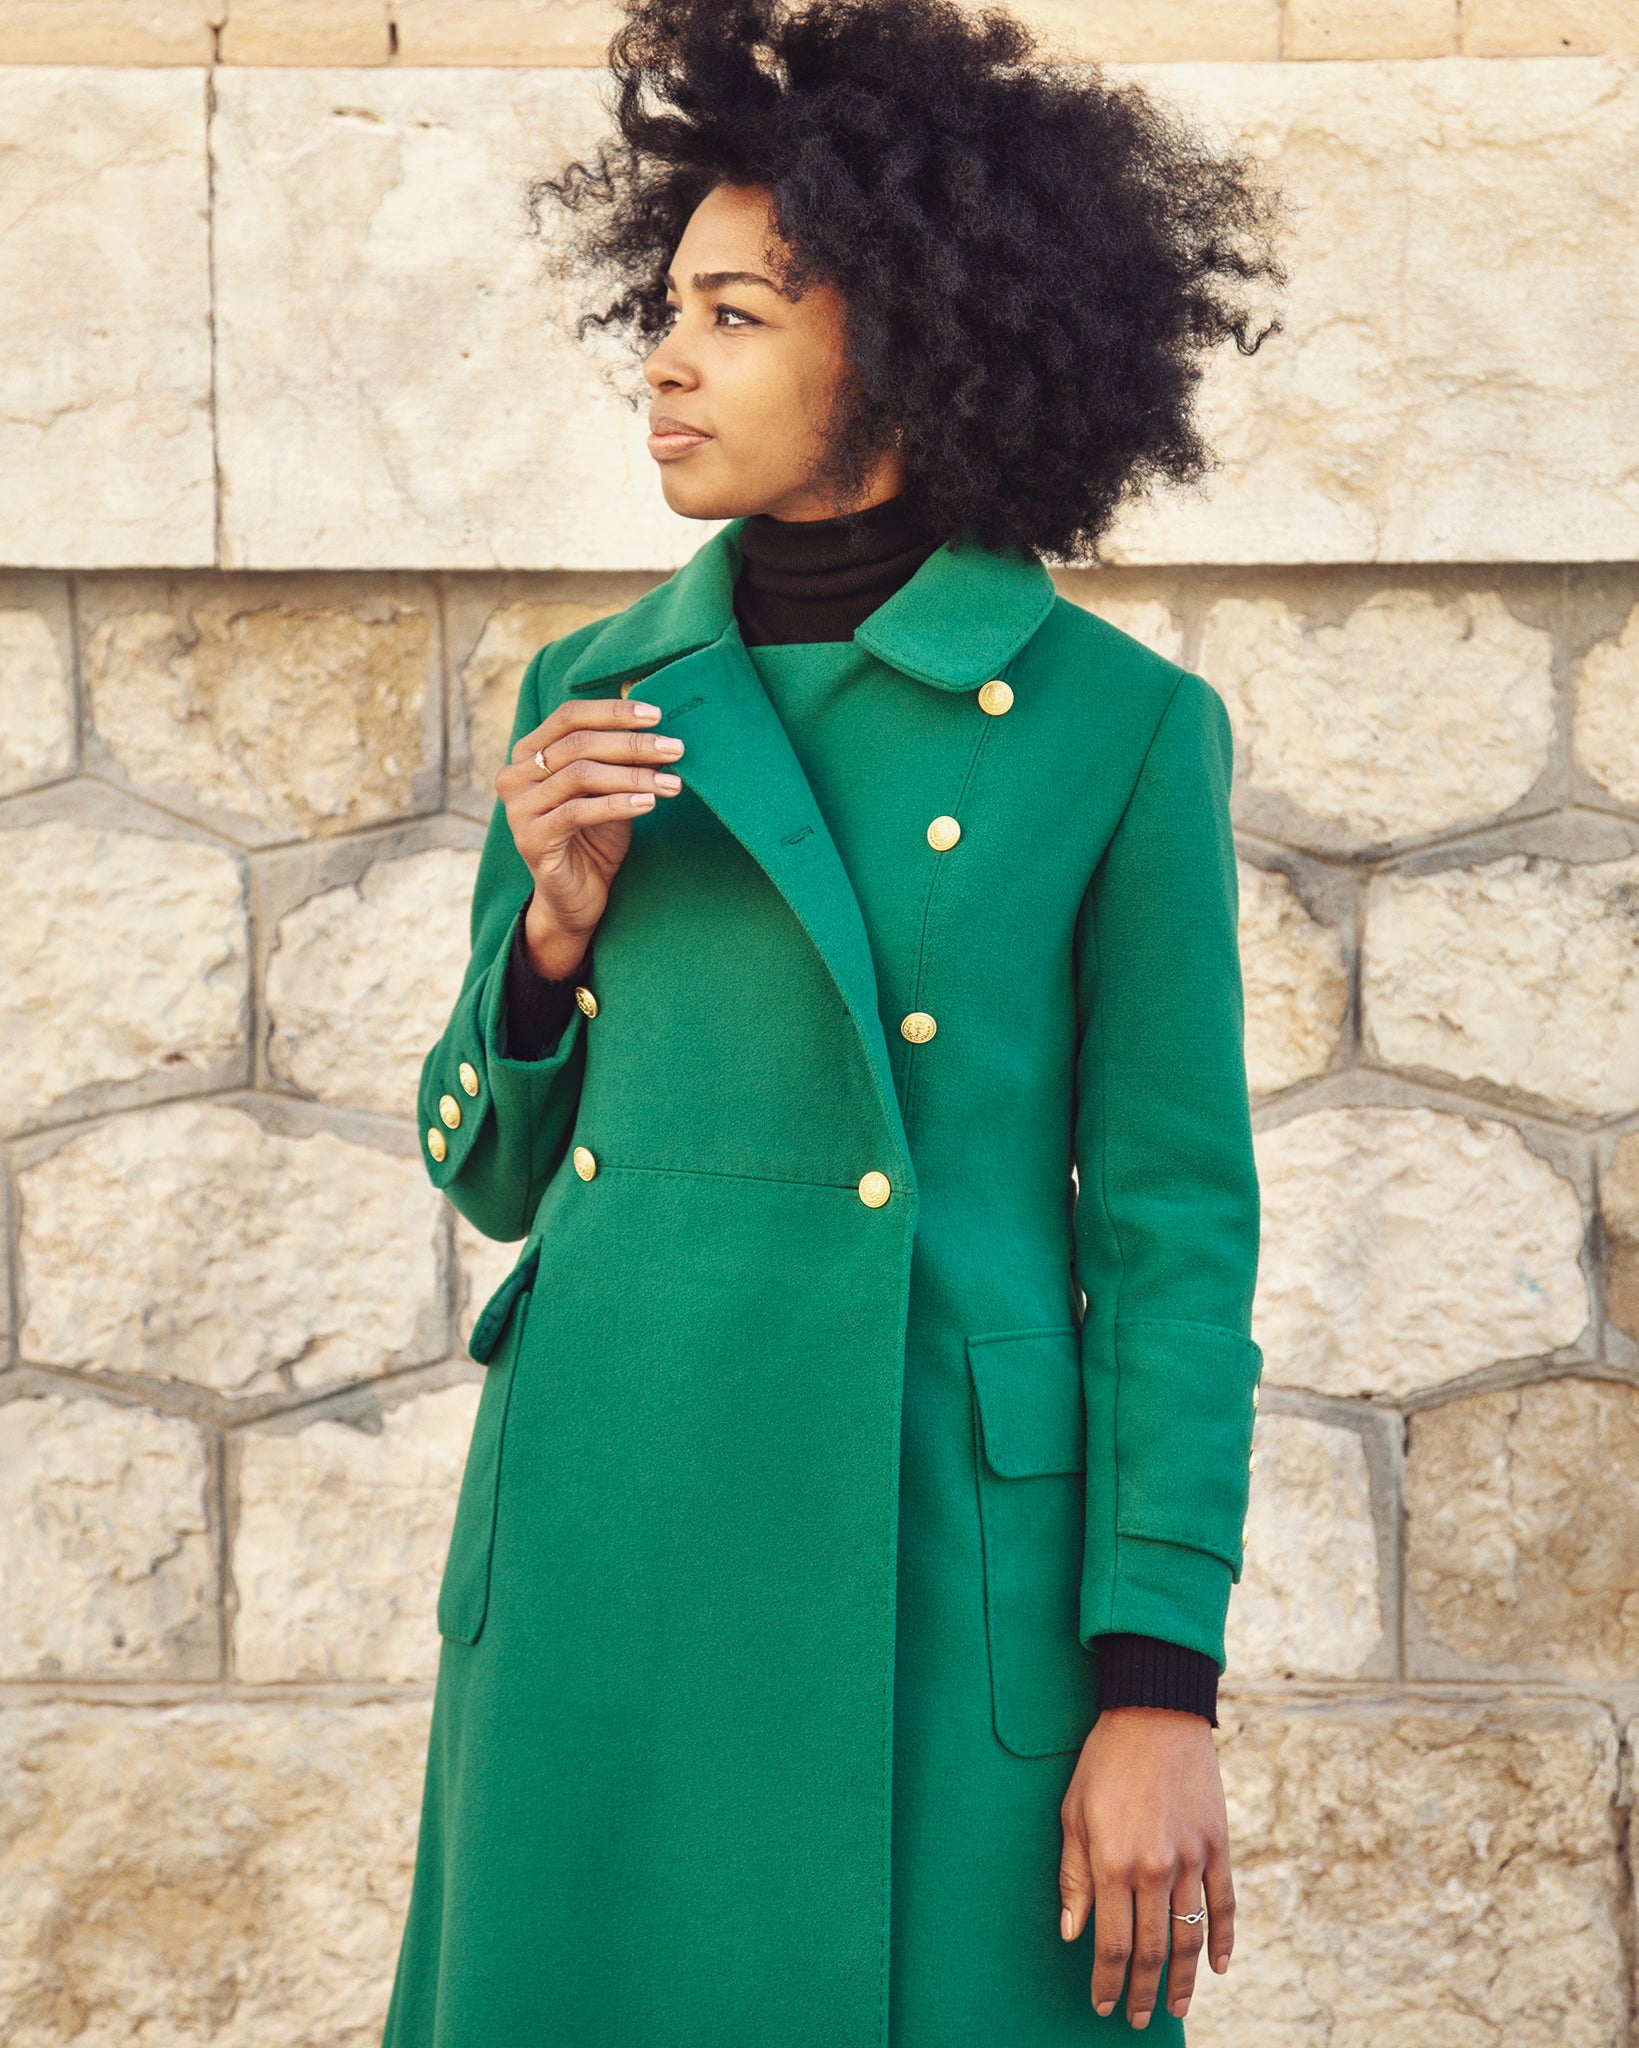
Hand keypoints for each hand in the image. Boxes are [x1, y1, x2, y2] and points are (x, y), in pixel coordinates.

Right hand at [497, 695, 685, 979]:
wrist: (575, 898)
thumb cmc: (594, 839)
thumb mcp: (611, 791)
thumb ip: (625, 760)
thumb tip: (661, 729)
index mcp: (528, 753)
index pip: (569, 716)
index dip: (613, 712)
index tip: (657, 715)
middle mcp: (514, 775)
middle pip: (578, 744)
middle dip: (632, 744)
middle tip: (675, 748)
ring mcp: (518, 808)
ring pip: (581, 775)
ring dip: (633, 776)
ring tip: (671, 784)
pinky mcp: (531, 839)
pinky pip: (578, 812)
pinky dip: (617, 805)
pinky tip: (649, 804)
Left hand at [1058, 1706, 1233, 2028]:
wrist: (1155, 1712)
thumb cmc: (1104, 1761)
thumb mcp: (1072, 1813)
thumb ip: (1074, 1877)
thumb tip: (1071, 1932)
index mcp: (1112, 1863)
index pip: (1110, 1944)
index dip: (1106, 1981)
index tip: (1102, 2004)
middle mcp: (1154, 1869)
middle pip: (1151, 1950)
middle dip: (1142, 1991)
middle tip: (1136, 2017)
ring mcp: (1191, 1859)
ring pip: (1189, 1936)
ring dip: (1184, 1980)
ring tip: (1176, 2007)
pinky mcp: (1217, 1846)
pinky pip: (1224, 1904)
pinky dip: (1224, 1940)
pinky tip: (1218, 1968)